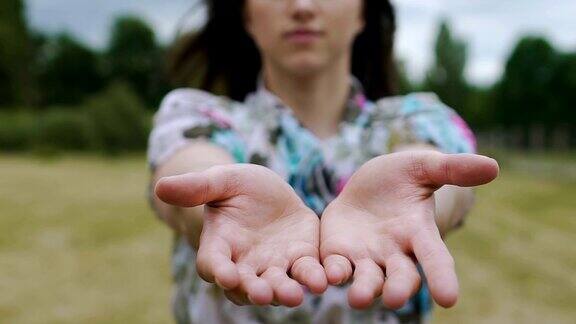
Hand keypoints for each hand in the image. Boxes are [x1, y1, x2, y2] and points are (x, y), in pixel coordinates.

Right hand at [155, 164, 326, 306]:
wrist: (269, 192)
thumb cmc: (237, 187)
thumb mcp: (220, 180)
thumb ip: (196, 187)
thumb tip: (161, 186)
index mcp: (220, 245)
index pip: (213, 263)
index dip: (218, 270)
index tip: (225, 274)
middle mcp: (245, 263)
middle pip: (246, 285)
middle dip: (254, 290)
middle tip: (262, 294)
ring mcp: (275, 265)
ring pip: (279, 284)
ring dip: (285, 291)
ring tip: (295, 294)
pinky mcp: (302, 258)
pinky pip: (308, 271)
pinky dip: (315, 277)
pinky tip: (326, 278)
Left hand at [320, 151, 498, 309]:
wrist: (365, 187)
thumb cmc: (400, 178)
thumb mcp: (423, 167)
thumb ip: (452, 169)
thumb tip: (493, 166)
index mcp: (419, 232)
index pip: (435, 257)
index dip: (443, 277)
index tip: (450, 298)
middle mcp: (395, 253)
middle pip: (401, 277)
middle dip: (399, 289)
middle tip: (396, 299)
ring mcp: (366, 257)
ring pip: (367, 280)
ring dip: (364, 290)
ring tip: (359, 298)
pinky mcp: (338, 254)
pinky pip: (336, 268)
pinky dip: (332, 274)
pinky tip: (326, 276)